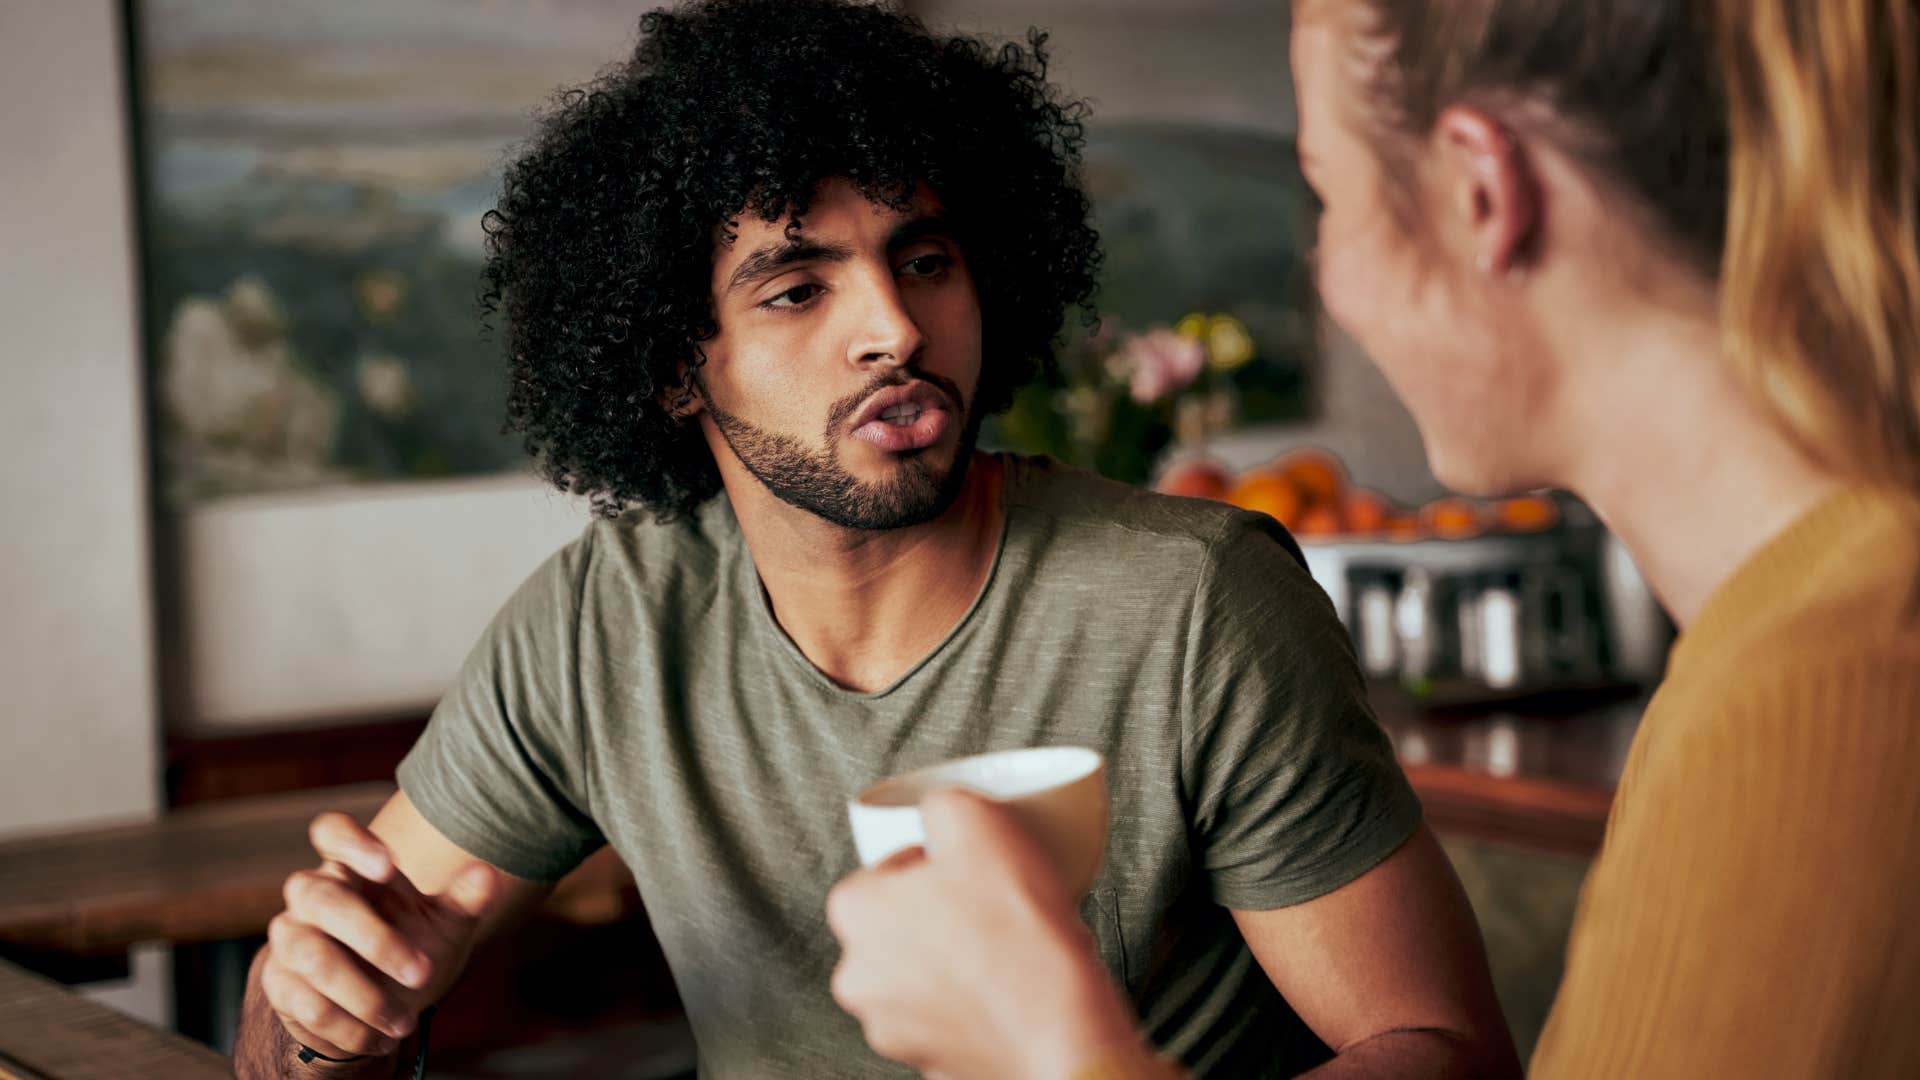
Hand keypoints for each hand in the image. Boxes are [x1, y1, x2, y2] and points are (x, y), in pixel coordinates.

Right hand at [259, 812, 497, 1059]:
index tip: (388, 865)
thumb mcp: (442, 924)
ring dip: (364, 995)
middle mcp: (312, 896)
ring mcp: (290, 938)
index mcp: (352, 869)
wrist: (373, 1004)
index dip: (352, 842)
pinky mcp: (280, 983)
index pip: (331, 832)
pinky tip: (379, 1039)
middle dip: (376, 940)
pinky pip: (305, 1002)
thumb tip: (488, 875)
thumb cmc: (409, 946)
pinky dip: (348, 1026)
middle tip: (422, 974)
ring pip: (312, 956)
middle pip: (324, 899)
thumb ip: (464, 899)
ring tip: (406, 1023)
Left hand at [826, 789, 1147, 1079]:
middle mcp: (859, 976)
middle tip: (986, 902)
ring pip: (921, 973)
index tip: (965, 866)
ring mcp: (892, 1026)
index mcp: (856, 913)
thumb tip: (937, 808)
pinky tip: (1007, 985)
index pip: (884, 868)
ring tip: (1003, 945)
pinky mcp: (930, 1060)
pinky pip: (949, 1015)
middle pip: (898, 923)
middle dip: (938, 911)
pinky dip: (973, 1002)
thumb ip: (942, 803)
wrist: (1060, 1027)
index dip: (931, 860)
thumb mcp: (978, 820)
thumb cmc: (1018, 936)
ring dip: (954, 958)